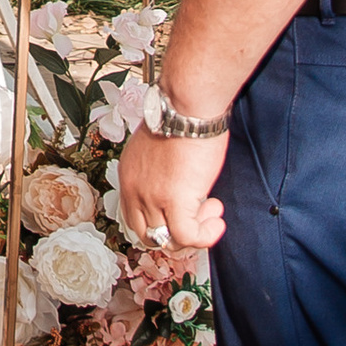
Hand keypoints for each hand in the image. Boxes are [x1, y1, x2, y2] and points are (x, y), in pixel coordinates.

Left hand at [116, 126, 227, 252]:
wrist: (187, 105)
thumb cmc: (180, 117)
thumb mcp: (158, 148)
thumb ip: (160, 172)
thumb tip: (179, 187)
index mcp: (128, 176)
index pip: (134, 218)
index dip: (161, 223)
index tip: (183, 214)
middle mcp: (134, 190)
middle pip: (147, 235)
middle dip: (175, 234)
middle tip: (198, 218)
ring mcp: (151, 197)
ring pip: (167, 240)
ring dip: (195, 232)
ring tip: (213, 212)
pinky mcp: (174, 201)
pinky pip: (188, 237)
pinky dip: (205, 236)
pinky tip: (217, 220)